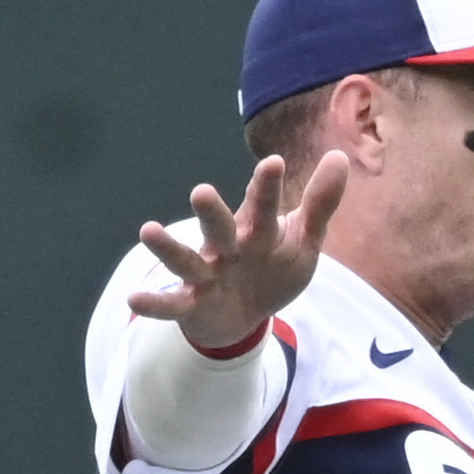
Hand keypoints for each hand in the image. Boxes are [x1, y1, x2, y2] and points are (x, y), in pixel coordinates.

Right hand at [126, 150, 347, 351]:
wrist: (244, 315)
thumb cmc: (271, 268)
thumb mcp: (302, 242)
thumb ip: (319, 204)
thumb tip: (340, 157)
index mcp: (255, 230)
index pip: (262, 208)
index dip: (266, 188)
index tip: (274, 163)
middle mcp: (226, 247)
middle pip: (219, 227)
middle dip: (212, 212)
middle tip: (202, 192)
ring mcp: (207, 274)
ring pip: (187, 260)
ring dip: (168, 248)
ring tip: (147, 230)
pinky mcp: (194, 303)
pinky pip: (173, 304)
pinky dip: (155, 302)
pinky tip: (134, 297)